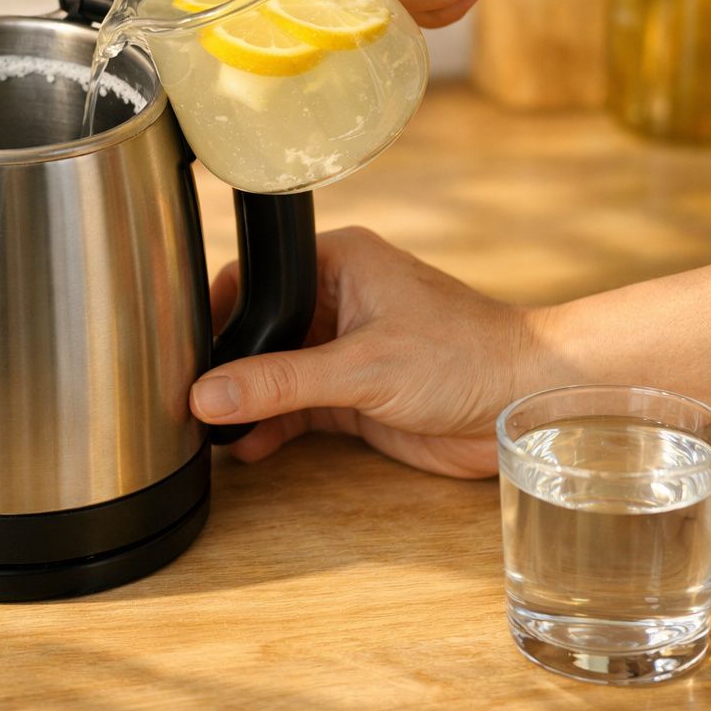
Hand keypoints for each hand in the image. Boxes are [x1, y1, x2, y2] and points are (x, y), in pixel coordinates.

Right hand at [191, 227, 545, 477]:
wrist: (529, 403)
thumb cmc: (466, 355)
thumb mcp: (361, 367)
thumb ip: (280, 382)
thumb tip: (207, 396)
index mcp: (336, 262)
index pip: (254, 280)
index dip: (217, 314)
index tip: (182, 352)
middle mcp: (335, 300)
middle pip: (259, 330)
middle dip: (226, 367)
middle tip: (187, 399)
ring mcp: (344, 349)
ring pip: (274, 374)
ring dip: (248, 403)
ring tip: (209, 432)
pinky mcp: (355, 394)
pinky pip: (298, 408)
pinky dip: (273, 427)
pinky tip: (248, 447)